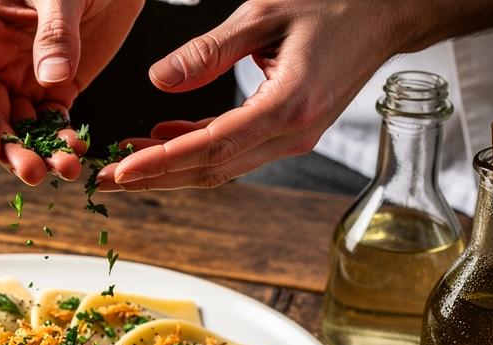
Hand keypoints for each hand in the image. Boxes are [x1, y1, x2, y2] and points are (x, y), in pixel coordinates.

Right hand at [0, 0, 143, 184]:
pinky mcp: (58, 86)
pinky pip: (54, 121)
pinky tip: (76, 153)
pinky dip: (63, 140)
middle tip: (34, 173)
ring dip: (40, 152)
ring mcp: (27, 76)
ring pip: (23, 126)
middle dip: (12, 148)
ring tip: (65, 171)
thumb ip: (55, 34)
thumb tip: (50, 78)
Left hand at [97, 0, 492, 191]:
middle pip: (209, 169)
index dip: (161, 162)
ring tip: (123, 163)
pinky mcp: (289, 133)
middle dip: (153, 177)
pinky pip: (233, 152)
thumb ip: (209, 51)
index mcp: (287, 105)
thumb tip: (158, 82)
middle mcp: (291, 133)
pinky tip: (162, 137)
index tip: (120, 171)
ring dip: (170, 168)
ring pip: (219, 167)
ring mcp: (292, 139)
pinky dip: (194, 149)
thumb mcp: (266, 13)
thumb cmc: (336, 4)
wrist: (388, 14)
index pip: (210, 146)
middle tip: (104, 179)